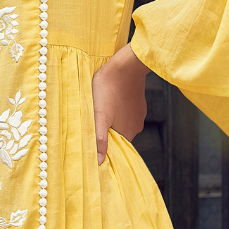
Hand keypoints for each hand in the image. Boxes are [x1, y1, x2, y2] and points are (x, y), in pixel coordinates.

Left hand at [91, 44, 148, 164]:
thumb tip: (99, 163)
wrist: (126, 65)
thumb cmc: (108, 89)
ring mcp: (139, 115)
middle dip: (104, 131)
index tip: (90, 138)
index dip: (101, 145)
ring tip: (99, 109)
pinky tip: (109, 101)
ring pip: (120, 123)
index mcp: (127, 134)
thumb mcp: (99, 116)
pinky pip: (126, 112)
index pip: (112, 147)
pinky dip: (117, 110)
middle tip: (90, 121)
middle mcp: (136, 128)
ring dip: (110, 120)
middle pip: (116, 135)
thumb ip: (99, 140)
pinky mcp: (139, 104)